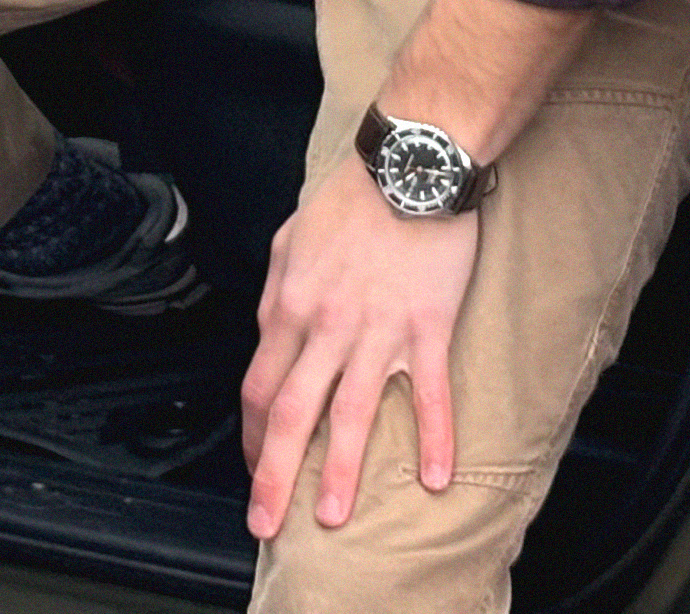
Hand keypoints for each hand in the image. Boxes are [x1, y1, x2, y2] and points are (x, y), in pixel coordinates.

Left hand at [242, 156, 477, 542]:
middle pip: (292, 412)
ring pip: (351, 413)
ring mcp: (377, 329)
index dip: (254, 437)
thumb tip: (270, 337)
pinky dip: (433, 438)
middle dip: (274, 475)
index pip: (260, 387)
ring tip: (331, 519)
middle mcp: (326, 324)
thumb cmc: (350, 199)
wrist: (408, 163)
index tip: (255, 471)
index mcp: (291, 304)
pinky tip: (435, 479)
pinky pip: (428, 392)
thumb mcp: (291, 238)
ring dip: (340, 472)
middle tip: (266, 526)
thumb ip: (277, 293)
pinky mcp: (425, 325)